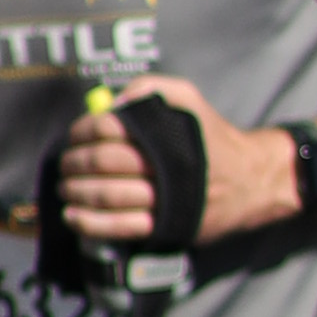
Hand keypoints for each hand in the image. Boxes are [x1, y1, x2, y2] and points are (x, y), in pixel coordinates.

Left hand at [53, 81, 291, 248]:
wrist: (251, 182)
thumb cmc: (213, 138)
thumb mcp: (190, 99)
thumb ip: (152, 88)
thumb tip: (113, 100)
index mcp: (164, 133)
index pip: (109, 128)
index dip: (83, 130)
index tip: (74, 135)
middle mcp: (162, 166)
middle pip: (103, 162)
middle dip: (75, 162)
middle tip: (64, 163)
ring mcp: (163, 200)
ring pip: (108, 196)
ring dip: (77, 191)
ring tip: (65, 187)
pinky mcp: (165, 228)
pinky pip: (119, 228)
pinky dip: (90, 223)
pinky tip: (73, 216)